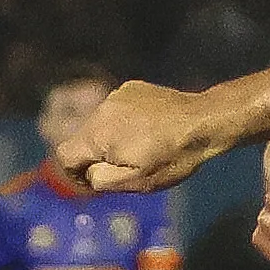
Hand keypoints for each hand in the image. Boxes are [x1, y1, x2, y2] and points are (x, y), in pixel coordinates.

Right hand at [63, 81, 224, 192]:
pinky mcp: (132, 88)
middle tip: (129, 165)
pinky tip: (151, 129)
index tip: (94, 180)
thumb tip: (87, 174)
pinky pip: (118, 110)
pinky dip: (126, 122)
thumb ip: (102, 179)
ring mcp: (116, 96)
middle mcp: (100, 111)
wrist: (204, 122)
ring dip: (114, 138)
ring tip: (144, 146)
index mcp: (96, 135)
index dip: (74, 173)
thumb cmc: (172, 156)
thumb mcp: (137, 181)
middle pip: (84, 139)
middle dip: (99, 155)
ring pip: (101, 124)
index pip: (64, 155)